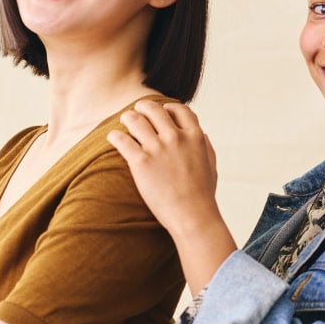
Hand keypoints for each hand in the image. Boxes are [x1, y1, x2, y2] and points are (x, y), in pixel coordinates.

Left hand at [107, 101, 220, 237]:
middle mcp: (176, 138)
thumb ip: (207, 148)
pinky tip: (113, 138)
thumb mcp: (211, 166)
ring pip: (135, 120)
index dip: (168, 107)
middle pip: (154, 109)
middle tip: (136, 113)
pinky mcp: (141, 162)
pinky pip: (121, 139)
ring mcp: (158, 149)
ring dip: (127, 118)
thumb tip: (203, 135)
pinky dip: (115, 136)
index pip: (180, 109)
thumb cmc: (203, 195)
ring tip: (123, 123)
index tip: (162, 111)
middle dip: (143, 107)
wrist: (192, 216)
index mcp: (195, 137)